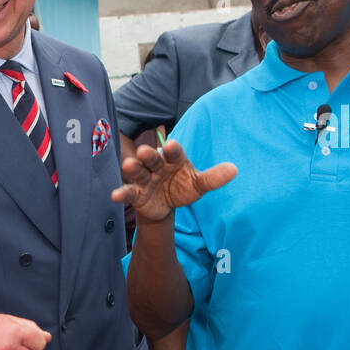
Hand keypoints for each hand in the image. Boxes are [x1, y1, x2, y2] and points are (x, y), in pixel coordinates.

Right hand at [111, 138, 235, 222]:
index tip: (169, 145)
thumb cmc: (182, 187)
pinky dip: (121, 193)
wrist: (166, 204)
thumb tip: (234, 170)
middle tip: (145, 151)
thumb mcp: (199, 184)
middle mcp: (157, 166)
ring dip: (133, 168)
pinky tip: (115, 196)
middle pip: (152, 159)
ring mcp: (145, 179)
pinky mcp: (136, 193)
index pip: (174, 152)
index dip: (172, 149)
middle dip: (149, 155)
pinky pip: (128, 192)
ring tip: (128, 165)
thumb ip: (213, 178)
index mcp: (174, 159)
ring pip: (138, 172)